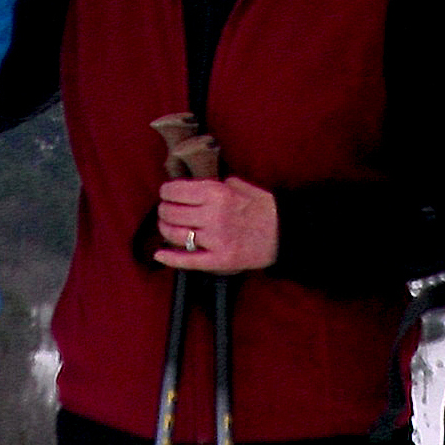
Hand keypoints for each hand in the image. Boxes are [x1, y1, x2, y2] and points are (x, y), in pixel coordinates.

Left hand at [152, 176, 276, 272]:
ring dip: (165, 229)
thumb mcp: (241, 186)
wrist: (286, 234)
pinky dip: (170, 258)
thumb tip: (196, 185)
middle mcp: (213, 215)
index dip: (166, 192)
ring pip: (175, 234)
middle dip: (163, 210)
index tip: (165, 194)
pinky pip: (188, 260)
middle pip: (172, 212)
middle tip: (165, 210)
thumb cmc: (264, 209)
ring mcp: (215, 240)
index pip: (177, 191)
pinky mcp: (219, 260)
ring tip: (166, 227)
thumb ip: (218, 183)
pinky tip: (159, 254)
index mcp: (217, 193)